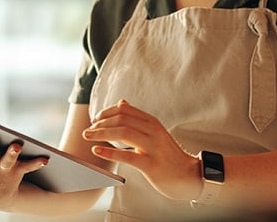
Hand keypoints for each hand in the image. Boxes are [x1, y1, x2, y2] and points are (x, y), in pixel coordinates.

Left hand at [82, 100, 201, 200]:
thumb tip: (121, 102)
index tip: (95, 120)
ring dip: (101, 133)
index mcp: (152, 122)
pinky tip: (97, 151)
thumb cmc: (167, 155)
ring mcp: (153, 147)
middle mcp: (153, 131)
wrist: (188, 175)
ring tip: (88, 137)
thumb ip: (138, 119)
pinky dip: (109, 152)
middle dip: (100, 123)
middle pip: (122, 119)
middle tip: (88, 130)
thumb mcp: (155, 132)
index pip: (125, 110)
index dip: (106, 113)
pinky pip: (127, 156)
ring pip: (123, 133)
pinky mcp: (151, 164)